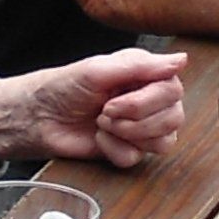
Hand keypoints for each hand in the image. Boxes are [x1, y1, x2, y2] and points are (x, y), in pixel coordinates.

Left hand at [0, 46, 186, 169]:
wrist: (36, 119)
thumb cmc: (62, 88)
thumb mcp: (98, 69)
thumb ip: (141, 65)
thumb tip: (182, 60)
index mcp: (145, 75)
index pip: (174, 90)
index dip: (146, 101)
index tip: (113, 101)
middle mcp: (149, 100)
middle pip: (174, 117)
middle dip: (135, 120)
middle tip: (103, 114)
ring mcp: (140, 127)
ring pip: (164, 141)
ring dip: (128, 135)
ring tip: (101, 125)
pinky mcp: (126, 149)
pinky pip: (137, 158)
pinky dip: (114, 150)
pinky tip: (98, 140)